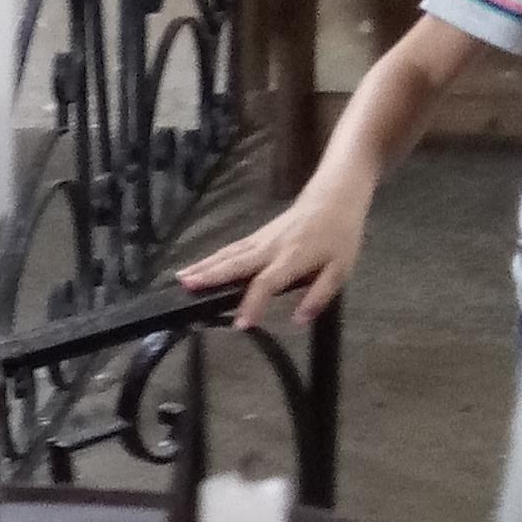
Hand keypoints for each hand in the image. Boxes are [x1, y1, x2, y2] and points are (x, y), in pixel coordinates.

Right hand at [179, 181, 365, 333]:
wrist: (334, 197)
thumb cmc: (339, 236)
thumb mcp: (340, 269)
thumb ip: (320, 295)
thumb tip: (299, 320)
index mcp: (292, 258)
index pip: (266, 283)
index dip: (253, 303)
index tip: (240, 324)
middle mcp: (270, 248)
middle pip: (236, 263)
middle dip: (211, 276)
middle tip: (186, 287)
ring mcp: (260, 239)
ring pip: (228, 254)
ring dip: (203, 266)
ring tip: (181, 278)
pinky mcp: (256, 235)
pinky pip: (231, 248)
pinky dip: (211, 258)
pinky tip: (196, 266)